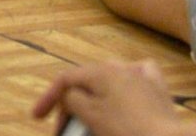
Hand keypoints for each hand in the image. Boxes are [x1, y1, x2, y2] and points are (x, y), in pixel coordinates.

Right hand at [31, 61, 195, 135]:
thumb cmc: (127, 130)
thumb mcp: (92, 115)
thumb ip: (72, 98)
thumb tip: (68, 93)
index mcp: (101, 71)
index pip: (65, 79)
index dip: (48, 98)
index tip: (37, 118)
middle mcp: (120, 67)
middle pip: (87, 82)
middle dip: (72, 105)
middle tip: (65, 130)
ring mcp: (141, 76)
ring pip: (109, 83)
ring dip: (95, 100)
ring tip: (90, 121)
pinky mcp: (157, 90)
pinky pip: (136, 81)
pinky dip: (125, 88)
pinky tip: (126, 95)